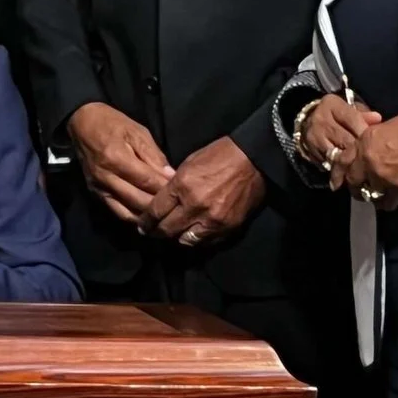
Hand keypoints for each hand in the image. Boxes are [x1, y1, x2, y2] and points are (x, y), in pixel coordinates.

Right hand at [67, 102, 173, 223]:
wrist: (82, 124)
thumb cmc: (112, 124)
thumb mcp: (137, 132)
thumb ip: (154, 156)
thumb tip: (170, 176)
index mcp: (117, 158)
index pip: (146, 181)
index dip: (165, 189)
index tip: (181, 193)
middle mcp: (106, 177)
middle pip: (138, 200)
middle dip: (159, 205)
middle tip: (176, 206)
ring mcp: (99, 188)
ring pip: (127, 211)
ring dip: (147, 216)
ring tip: (164, 216)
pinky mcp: (96, 193)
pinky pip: (117, 211)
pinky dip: (133, 217)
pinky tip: (147, 217)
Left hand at [140, 136, 266, 247]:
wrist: (254, 159)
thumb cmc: (220, 155)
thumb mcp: (190, 163)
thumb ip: (174, 183)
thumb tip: (160, 198)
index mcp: (183, 186)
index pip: (156, 211)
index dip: (146, 221)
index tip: (143, 226)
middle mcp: (195, 206)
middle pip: (167, 229)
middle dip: (157, 232)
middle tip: (153, 233)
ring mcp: (212, 219)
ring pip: (185, 240)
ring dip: (177, 238)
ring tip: (174, 234)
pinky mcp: (227, 228)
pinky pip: (205, 242)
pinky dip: (197, 239)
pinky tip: (193, 233)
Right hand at [296, 93, 380, 185]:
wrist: (311, 122)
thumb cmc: (338, 115)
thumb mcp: (350, 109)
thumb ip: (364, 115)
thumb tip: (378, 119)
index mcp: (331, 104)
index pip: (352, 118)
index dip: (366, 130)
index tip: (378, 140)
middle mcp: (320, 119)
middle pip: (346, 138)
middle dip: (361, 149)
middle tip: (375, 157)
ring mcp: (314, 136)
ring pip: (338, 153)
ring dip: (352, 161)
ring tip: (365, 166)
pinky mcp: (311, 151)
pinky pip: (330, 162)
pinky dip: (342, 167)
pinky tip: (351, 169)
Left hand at [338, 108, 397, 205]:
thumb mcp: (387, 126)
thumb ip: (373, 140)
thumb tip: (369, 148)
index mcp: (366, 142)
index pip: (343, 161)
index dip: (339, 173)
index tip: (337, 181)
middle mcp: (370, 160)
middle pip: (353, 180)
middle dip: (353, 186)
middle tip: (356, 189)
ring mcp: (383, 176)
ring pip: (369, 193)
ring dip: (371, 194)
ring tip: (375, 194)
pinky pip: (387, 202)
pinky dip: (387, 203)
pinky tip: (389, 200)